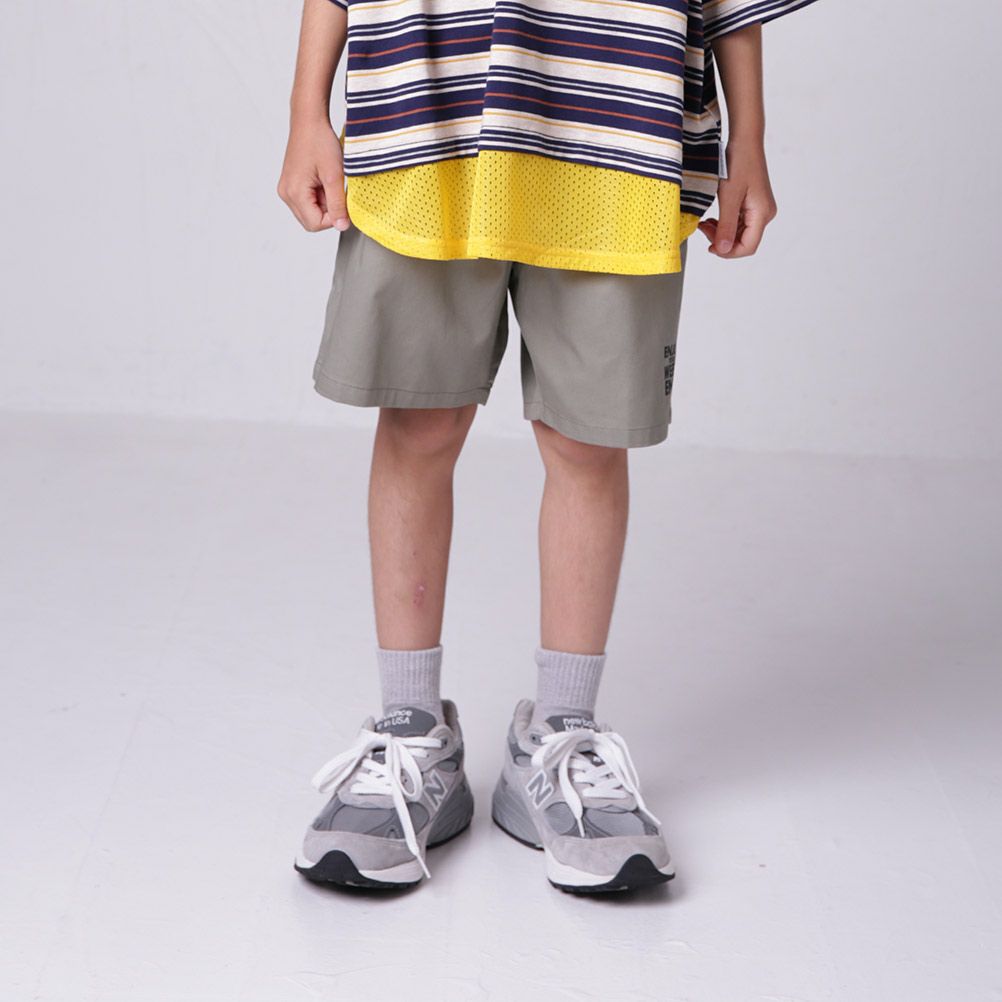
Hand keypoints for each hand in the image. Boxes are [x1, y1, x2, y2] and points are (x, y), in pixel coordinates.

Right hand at [277, 119, 349, 232]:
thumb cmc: (319, 141)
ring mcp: (287, 189)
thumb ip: (337, 204)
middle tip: (336, 190)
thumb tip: (342, 226)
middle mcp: (286, 193)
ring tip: (329, 182)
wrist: (309, 121)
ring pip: (311, 212)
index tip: (343, 202)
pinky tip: (323, 180)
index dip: (333, 218)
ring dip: (325, 203)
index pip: (315, 224)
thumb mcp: (334, 176)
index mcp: (294, 193)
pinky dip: (320, 196)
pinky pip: (308, 201)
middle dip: (328, 211)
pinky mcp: (291, 184)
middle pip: (311, 221)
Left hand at [697, 138, 776, 257]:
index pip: (748, 247)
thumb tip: (723, 250)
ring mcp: (759, 209)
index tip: (709, 246)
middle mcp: (764, 214)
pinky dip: (724, 224)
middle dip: (722, 241)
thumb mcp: (728, 197)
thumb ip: (726, 226)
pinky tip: (712, 219)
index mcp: (762, 214)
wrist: (744, 141)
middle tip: (703, 229)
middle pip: (743, 242)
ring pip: (739, 233)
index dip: (728, 252)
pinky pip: (738, 223)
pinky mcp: (752, 204)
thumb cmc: (738, 163)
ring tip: (705, 223)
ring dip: (721, 232)